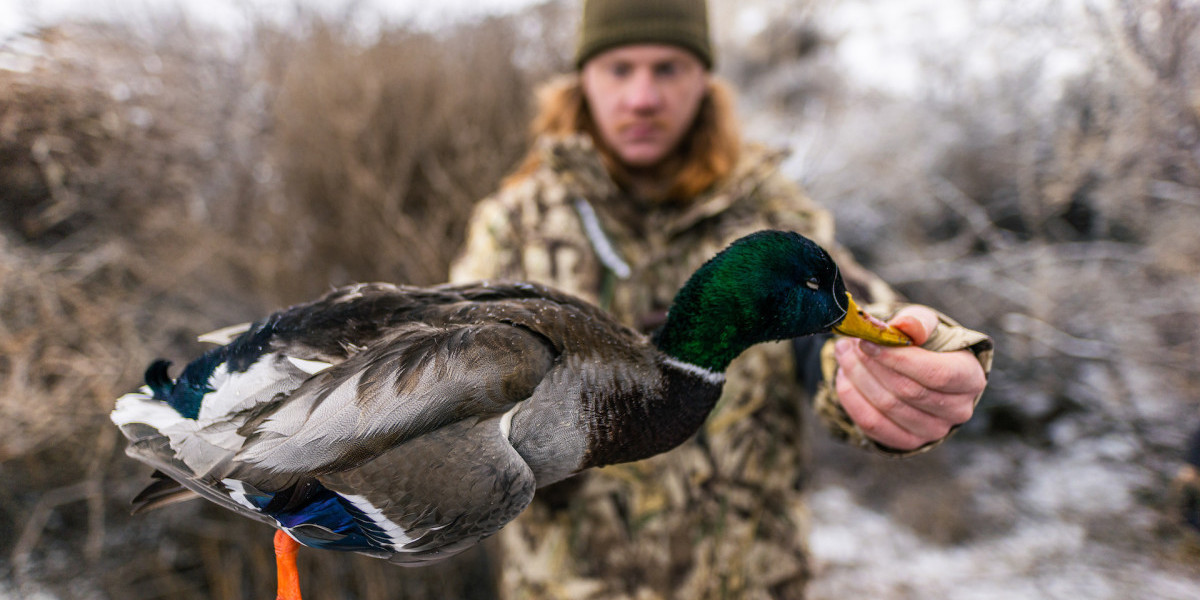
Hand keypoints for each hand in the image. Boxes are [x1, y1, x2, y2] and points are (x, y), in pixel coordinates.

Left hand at [833, 306, 985, 450]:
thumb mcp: (926, 325)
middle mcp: (958, 410)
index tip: (868, 341)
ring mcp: (934, 431)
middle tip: (849, 343)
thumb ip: (918, 322)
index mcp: (970, 378)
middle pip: (907, 390)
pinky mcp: (907, 442)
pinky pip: (872, 424)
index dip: (898, 358)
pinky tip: (844, 377)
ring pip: (887, 407)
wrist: (921, 371)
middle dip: (872, 365)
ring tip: (844, 354)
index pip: (937, 373)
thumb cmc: (926, 345)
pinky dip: (852, 399)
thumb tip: (904, 324)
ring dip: (858, 377)